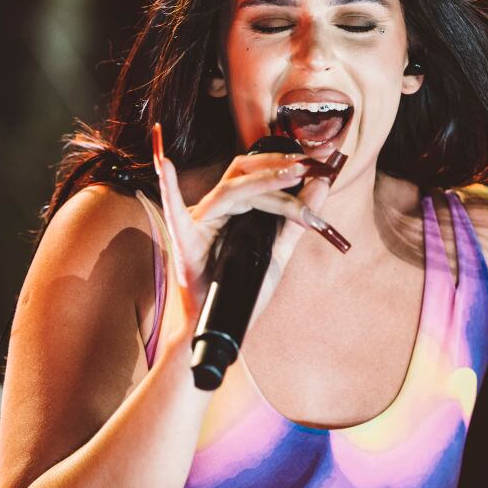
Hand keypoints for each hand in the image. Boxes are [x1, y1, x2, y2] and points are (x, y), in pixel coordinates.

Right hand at [153, 123, 341, 332]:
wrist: (221, 324)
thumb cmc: (242, 286)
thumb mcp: (278, 250)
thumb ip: (296, 220)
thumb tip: (321, 184)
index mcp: (233, 209)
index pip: (257, 175)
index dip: (284, 164)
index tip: (317, 163)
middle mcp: (215, 210)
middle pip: (242, 174)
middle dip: (276, 166)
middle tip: (308, 165)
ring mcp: (199, 223)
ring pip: (230, 192)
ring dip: (263, 180)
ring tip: (293, 174)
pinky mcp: (185, 242)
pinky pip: (175, 213)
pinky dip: (169, 189)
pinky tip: (167, 166)